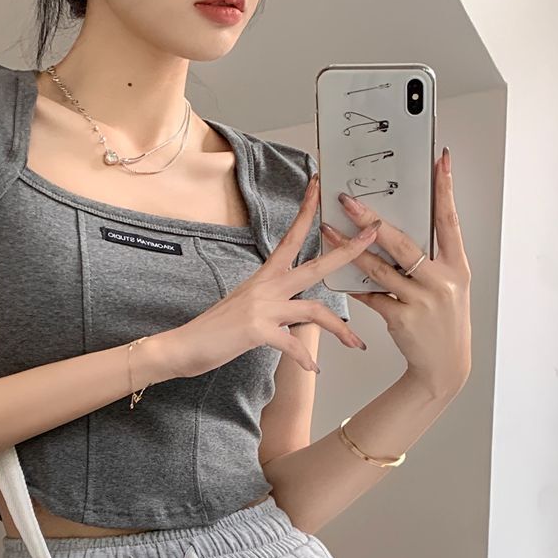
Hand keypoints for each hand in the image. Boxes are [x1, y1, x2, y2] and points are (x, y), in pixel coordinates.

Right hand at [157, 174, 381, 379]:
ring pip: (314, 309)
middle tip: (374, 235)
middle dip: (348, 251)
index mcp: (264, 277)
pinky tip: (313, 369)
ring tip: (357, 343)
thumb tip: (290, 308)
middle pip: (316, 265)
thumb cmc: (214, 329)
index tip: (321, 188)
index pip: (291, 238)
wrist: (183, 345)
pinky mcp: (257, 330)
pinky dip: (305, 359)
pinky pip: (292, 343)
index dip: (307, 211)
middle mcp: (266, 287)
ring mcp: (262, 307)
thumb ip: (271, 302)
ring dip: (340, 329)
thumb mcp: (246, 307)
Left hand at [321, 146, 471, 399]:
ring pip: (380, 268)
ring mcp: (423, 301)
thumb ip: (429, 261)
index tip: (439, 160)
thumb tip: (397, 231)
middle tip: (348, 201)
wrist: (444, 366)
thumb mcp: (448, 287)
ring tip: (329, 232)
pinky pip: (372, 295)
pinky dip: (355, 284)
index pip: (450, 220)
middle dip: (372, 220)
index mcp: (457, 267)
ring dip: (350, 250)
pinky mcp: (402, 319)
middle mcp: (443, 281)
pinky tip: (337, 272)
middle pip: (403, 243)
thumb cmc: (443, 321)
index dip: (445, 189)